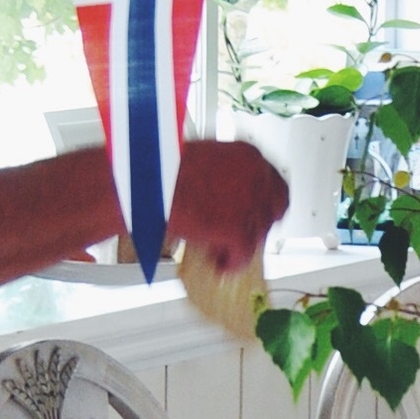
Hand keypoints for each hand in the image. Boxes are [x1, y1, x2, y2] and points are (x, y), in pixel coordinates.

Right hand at [163, 142, 288, 272]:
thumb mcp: (203, 161)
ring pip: (259, 235)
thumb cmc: (161, 168)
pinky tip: (216, 263)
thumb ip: (224, 177)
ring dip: (241, 245)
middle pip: (275, 209)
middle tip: (240, 234)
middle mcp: (256, 176)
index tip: (255, 213)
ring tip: (219, 249)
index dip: (264, 203)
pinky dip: (229, 264)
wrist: (144, 182)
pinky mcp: (239, 230)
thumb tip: (224, 196)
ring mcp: (251, 203)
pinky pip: (242, 256)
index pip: (274, 183)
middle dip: (259, 224)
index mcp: (246, 154)